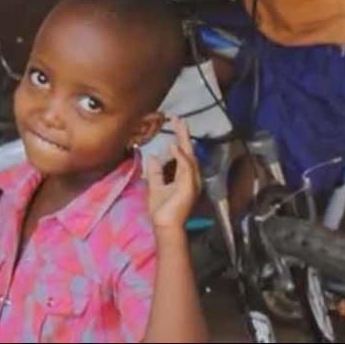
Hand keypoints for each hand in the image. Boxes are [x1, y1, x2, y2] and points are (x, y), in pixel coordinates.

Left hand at [145, 117, 199, 231]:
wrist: (164, 224)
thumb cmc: (161, 209)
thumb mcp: (155, 185)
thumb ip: (155, 171)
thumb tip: (152, 156)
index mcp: (183, 176)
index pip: (182, 153)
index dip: (179, 138)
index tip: (175, 123)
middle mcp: (190, 177)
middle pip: (188, 151)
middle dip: (184, 134)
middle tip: (179, 119)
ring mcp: (191, 182)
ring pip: (189, 157)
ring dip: (183, 140)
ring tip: (177, 126)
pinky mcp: (189, 187)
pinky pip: (186, 168)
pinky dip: (181, 156)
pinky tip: (174, 145)